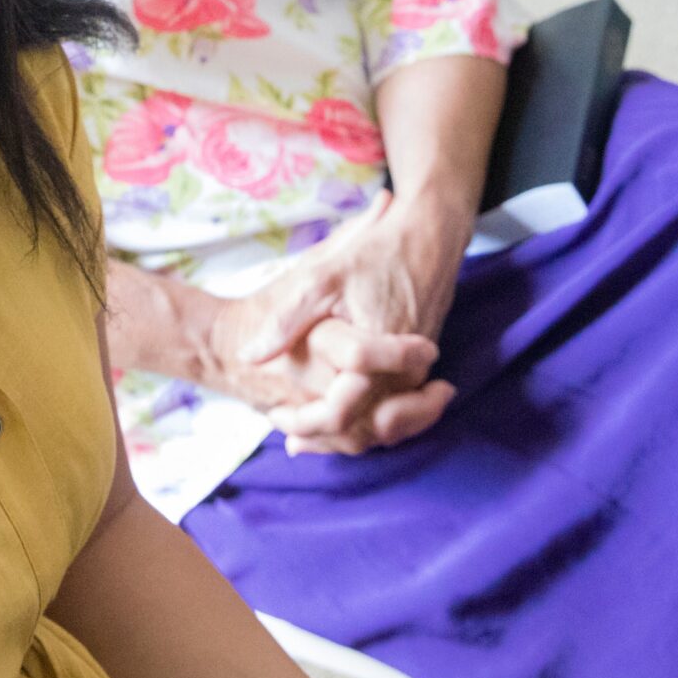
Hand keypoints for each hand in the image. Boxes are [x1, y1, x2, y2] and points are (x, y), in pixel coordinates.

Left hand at [224, 188, 474, 454]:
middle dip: (325, 441)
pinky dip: (367, 420)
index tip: (276, 418)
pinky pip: (397, 411)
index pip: (341, 415)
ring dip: (346, 437)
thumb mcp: (321, 277)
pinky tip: (337, 415)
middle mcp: (405, 376)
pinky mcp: (420, 370)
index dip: (305, 424)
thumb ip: (286, 320)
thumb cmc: (377, 253)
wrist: (430, 237)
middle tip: (287, 437)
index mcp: (379, 358)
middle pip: (365, 433)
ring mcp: (417, 375)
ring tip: (303, 436)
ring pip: (384, 429)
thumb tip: (246, 356)